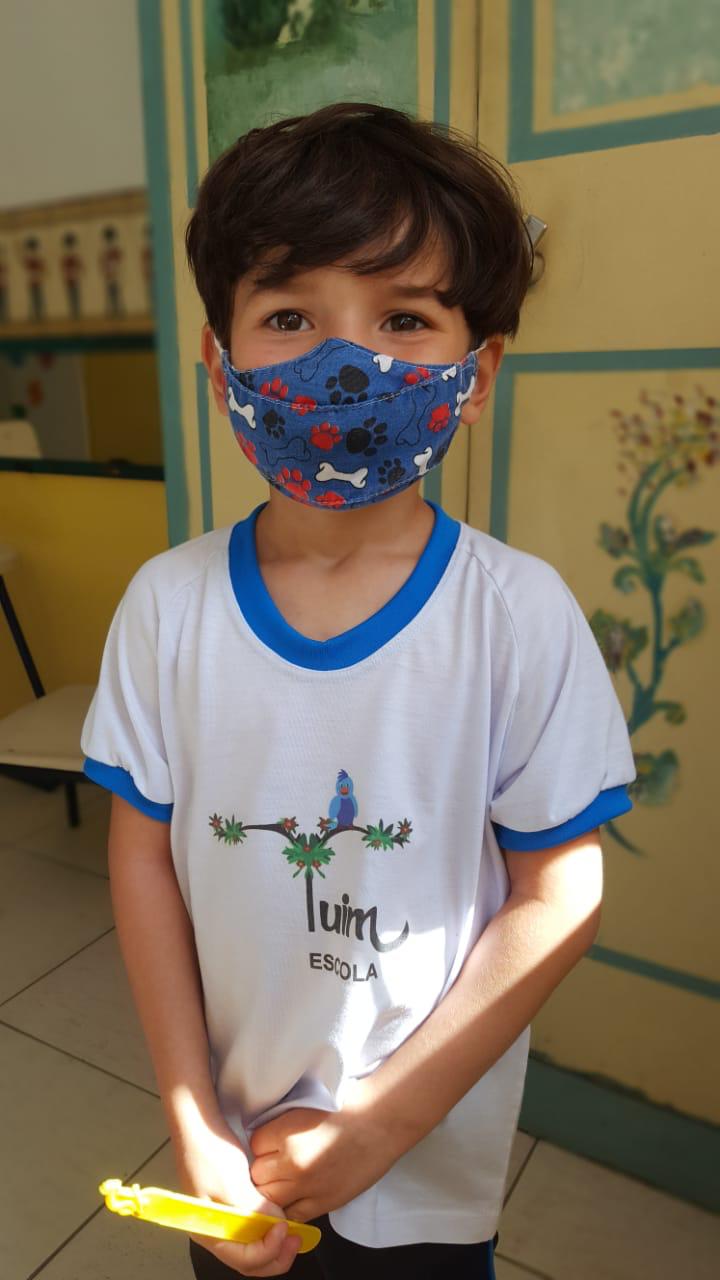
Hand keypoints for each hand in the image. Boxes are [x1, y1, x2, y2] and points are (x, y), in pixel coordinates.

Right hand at [171, 1113, 303, 1275]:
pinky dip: (266, 1226)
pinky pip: (250, 1226)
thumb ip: (254, 1210)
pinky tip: (278, 1215)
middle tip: (297, 1239)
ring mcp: (222, 1218)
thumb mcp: (232, 1183)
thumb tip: (277, 1223)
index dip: (270, 1251)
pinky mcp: (230, 1203)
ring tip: (292, 1228)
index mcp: (209, 1233)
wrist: (197, 1123)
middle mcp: (214, 1231)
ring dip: (273, 1242)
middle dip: (276, 1254)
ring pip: (251, 1245)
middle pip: (249, 1259)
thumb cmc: (208, 1152)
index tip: (286, 1230)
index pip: (245, 1259)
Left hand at [249, 1080, 401, 1222]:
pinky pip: (293, 1216)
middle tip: (277, 1164)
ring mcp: (307, 1186)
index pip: (254, 1145)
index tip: (272, 1143)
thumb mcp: (305, 1108)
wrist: (379, 1124)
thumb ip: (282, 1127)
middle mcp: (292, 1162)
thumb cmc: (347, 1109)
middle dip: (265, 1170)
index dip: (262, 1145)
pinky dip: (291, 1209)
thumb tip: (265, 1142)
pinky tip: (298, 1197)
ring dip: (275, 1191)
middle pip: (258, 1175)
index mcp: (286, 1133)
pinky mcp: (322, 1203)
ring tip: (287, 1181)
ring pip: (270, 1200)